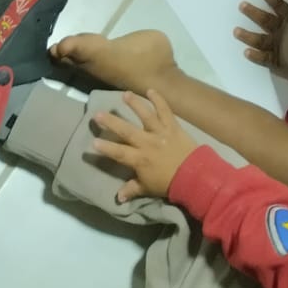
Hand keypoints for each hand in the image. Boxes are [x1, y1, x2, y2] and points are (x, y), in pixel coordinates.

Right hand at [91, 88, 198, 203]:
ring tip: (124, 94)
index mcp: (140, 159)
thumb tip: (118, 197)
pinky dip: (159, 99)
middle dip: (111, 122)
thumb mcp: (148, 189)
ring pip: (145, 115)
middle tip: (98, 113)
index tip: (93, 142)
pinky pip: (165, 110)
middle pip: (126, 130)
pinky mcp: (173, 125)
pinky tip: (151, 90)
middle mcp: (147, 143)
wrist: (194, 176)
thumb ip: (132, 189)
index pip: (119, 153)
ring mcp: (160, 132)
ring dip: (134, 103)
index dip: (106, 148)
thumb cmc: (169, 183)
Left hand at [234, 0, 287, 70]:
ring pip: (259, 39)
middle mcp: (282, 31)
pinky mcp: (276, 62)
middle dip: (252, 12)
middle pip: (264, 20)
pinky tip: (245, 52)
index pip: (281, 6)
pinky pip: (263, 58)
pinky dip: (254, 56)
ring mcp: (277, 46)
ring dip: (246, 35)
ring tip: (235, 30)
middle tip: (241, 5)